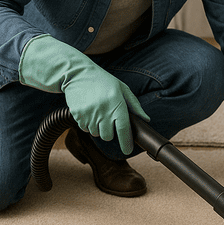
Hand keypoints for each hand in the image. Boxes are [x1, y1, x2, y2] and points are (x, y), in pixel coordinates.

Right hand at [19, 34, 148, 154]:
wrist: (78, 74)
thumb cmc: (103, 81)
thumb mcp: (122, 88)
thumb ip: (134, 105)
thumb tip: (146, 119)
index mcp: (117, 104)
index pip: (123, 130)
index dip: (126, 143)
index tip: (127, 150)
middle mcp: (103, 110)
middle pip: (108, 136)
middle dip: (109, 132)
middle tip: (108, 120)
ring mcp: (89, 113)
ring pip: (96, 133)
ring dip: (98, 128)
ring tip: (97, 112)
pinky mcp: (77, 115)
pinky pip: (84, 128)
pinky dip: (87, 124)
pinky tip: (88, 111)